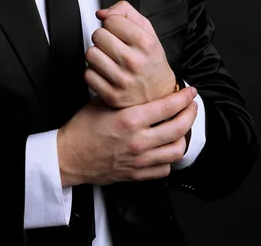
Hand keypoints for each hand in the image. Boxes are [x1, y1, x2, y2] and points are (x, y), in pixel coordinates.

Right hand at [57, 87, 197, 186]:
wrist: (68, 156)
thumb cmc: (82, 127)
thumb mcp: (103, 102)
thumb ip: (126, 97)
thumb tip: (145, 85)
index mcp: (130, 120)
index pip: (168, 107)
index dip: (184, 98)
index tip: (190, 91)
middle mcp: (138, 141)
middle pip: (178, 128)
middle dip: (190, 114)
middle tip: (191, 106)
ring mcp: (139, 160)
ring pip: (176, 151)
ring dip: (183, 137)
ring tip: (182, 127)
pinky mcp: (136, 174)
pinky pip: (164, 169)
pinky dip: (169, 158)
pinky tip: (165, 148)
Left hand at [85, 0, 175, 107]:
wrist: (159, 93)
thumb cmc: (151, 60)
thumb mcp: (147, 30)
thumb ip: (125, 12)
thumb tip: (101, 13)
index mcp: (145, 43)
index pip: (111, 20)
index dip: (112, 24)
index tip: (119, 32)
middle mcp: (134, 62)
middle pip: (98, 35)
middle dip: (103, 38)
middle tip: (113, 46)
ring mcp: (123, 80)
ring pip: (90, 54)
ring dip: (97, 55)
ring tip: (109, 59)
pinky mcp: (112, 96)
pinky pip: (88, 74)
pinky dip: (94, 73)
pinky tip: (107, 73)